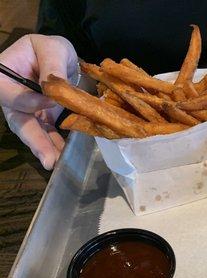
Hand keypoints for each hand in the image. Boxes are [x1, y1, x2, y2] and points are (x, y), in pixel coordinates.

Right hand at [0, 34, 77, 169]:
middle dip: (34, 140)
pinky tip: (63, 155)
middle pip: (17, 120)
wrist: (61, 57)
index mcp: (4, 73)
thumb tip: (51, 88)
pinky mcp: (40, 118)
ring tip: (56, 163)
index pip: (8, 92)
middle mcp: (11, 95)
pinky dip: (54, 144)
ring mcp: (25, 109)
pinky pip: (45, 133)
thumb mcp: (53, 49)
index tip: (49, 102)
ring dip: (44, 148)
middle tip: (48, 160)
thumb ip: (52, 66)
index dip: (26, 100)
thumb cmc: (51, 48)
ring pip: (31, 131)